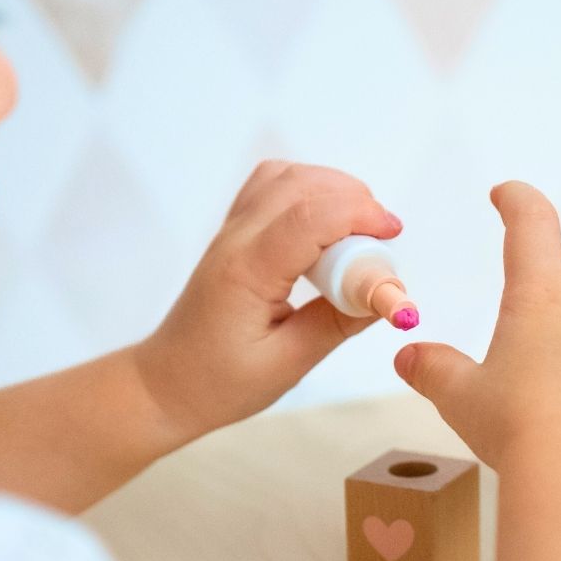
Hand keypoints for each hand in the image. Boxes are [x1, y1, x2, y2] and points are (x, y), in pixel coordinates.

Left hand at [134, 161, 399, 441]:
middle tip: (382, 240)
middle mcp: (235, 240)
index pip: (308, 218)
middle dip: (353, 200)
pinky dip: (308, 191)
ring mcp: (230, 231)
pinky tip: (326, 225)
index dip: (358, 215)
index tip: (392, 235)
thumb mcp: (288, 363)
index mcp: (247, 273)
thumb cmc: (221, 383)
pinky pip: (272, 187)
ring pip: (285, 176)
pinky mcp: (233, 233)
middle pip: (300, 184)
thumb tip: (389, 296)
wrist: (167, 384)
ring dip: (331, 191)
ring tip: (358, 232)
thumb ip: (338, 323)